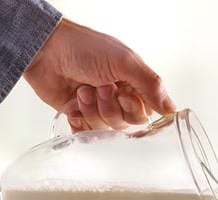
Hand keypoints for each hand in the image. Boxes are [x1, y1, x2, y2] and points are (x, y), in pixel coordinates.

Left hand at [23, 18, 175, 130]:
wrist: (45, 49)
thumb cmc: (84, 48)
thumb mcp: (124, 61)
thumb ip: (151, 85)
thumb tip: (172, 110)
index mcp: (133, 84)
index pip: (145, 114)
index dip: (133, 109)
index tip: (122, 93)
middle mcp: (117, 98)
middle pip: (125, 124)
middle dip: (110, 108)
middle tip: (100, 87)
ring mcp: (97, 108)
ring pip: (104, 129)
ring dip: (92, 110)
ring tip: (82, 90)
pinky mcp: (77, 115)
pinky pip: (85, 134)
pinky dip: (79, 124)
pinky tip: (74, 109)